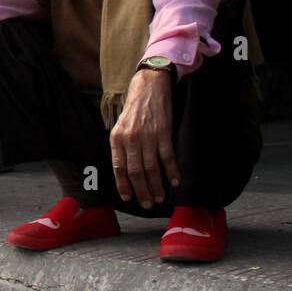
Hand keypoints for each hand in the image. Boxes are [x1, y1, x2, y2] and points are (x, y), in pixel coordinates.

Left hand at [110, 68, 178, 208]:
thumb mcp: (120, 127)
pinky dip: (172, 171)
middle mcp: (130, 139)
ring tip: (160, 197)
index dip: (123, 185)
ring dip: (156, 186)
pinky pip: (167, 157)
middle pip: (136, 172)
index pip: (119, 168)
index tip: (128, 198)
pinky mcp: (163, 132)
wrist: (149, 86)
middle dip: (142, 191)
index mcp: (116, 138)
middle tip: (148, 203)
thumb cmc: (134, 109)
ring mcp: (147, 136)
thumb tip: (124, 170)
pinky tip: (175, 181)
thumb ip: (121, 147)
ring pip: (151, 168)